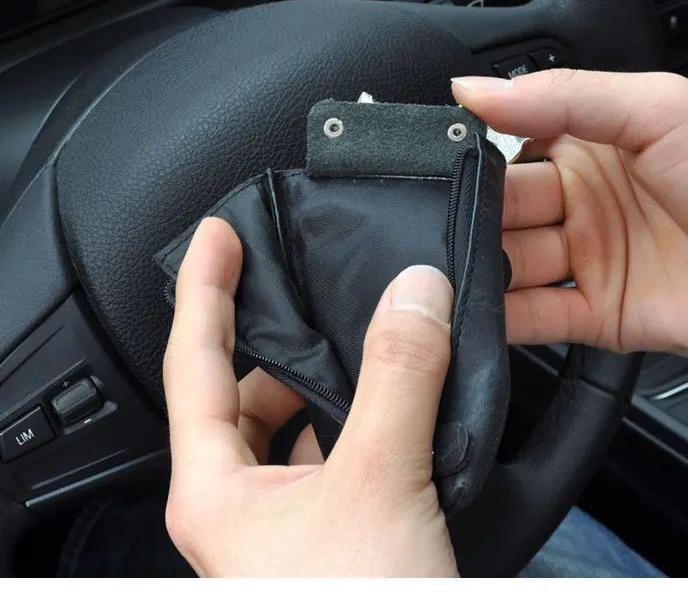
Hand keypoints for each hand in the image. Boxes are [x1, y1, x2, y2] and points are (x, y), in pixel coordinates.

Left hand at [162, 217, 458, 576]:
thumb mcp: (377, 484)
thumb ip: (396, 380)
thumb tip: (414, 296)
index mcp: (218, 491)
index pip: (193, 361)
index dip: (203, 289)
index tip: (216, 237)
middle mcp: (246, 504)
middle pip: (245, 392)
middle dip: (278, 341)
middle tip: (309, 292)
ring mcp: (292, 519)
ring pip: (296, 424)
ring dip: (329, 383)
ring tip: (365, 342)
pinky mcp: (337, 529)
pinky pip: (338, 452)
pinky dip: (363, 418)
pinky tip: (394, 404)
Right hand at [453, 71, 687, 362]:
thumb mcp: (658, 109)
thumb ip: (563, 97)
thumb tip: (478, 90)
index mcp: (589, 149)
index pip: (509, 155)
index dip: (475, 167)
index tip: (443, 173)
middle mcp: (582, 206)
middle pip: (503, 215)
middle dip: (476, 222)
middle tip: (457, 228)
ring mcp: (587, 261)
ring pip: (511, 268)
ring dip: (484, 272)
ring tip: (462, 272)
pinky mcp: (596, 315)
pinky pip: (536, 319)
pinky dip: (504, 320)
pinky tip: (479, 312)